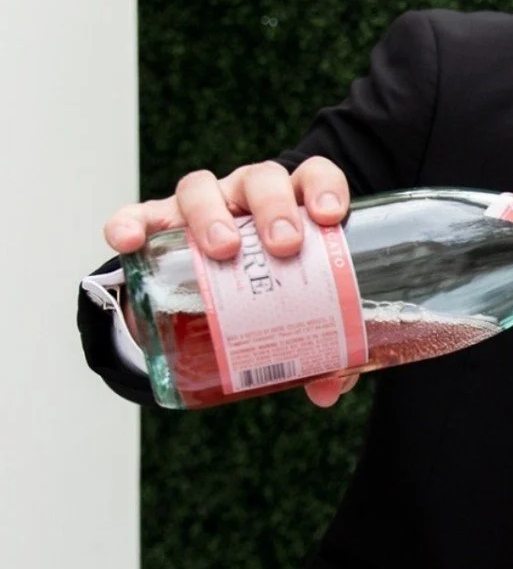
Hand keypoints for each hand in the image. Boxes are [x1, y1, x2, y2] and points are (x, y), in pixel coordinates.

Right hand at [102, 156, 358, 408]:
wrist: (210, 287)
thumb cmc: (270, 291)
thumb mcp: (298, 311)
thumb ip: (322, 348)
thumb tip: (328, 391)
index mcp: (292, 207)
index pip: (312, 177)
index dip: (324, 188)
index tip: (327, 215)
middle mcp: (246, 198)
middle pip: (260, 180)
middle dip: (274, 208)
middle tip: (284, 246)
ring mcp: (201, 207)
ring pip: (202, 188)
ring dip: (212, 213)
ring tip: (222, 250)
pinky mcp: (156, 225)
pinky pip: (139, 217)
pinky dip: (130, 223)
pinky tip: (129, 243)